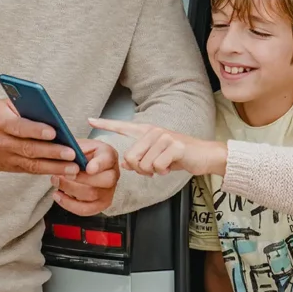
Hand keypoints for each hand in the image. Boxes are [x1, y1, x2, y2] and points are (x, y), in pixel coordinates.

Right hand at [0, 98, 83, 176]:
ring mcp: (6, 157)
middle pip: (29, 149)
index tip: (53, 132)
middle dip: (52, 152)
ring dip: (54, 167)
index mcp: (0, 122)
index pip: (19, 127)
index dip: (36, 130)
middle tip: (71, 154)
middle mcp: (2, 143)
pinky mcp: (11, 167)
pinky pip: (31, 171)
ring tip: (73, 168)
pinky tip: (64, 171)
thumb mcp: (7, 104)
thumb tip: (50, 112)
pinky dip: (49, 171)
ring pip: (32, 165)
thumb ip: (25, 107)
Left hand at [51, 140, 119, 216]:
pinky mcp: (101, 204)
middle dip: (80, 179)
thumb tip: (64, 154)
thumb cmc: (83, 153)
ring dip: (70, 189)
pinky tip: (57, 195)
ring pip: (92, 195)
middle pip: (104, 180)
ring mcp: (109, 191)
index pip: (108, 159)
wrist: (87, 165)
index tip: (89, 168)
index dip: (99, 165)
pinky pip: (86, 209)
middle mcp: (113, 174)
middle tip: (62, 174)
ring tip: (55, 181)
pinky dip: (69, 204)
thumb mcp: (81, 145)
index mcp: (109, 155)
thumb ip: (76, 148)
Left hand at [88, 118, 226, 176]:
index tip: (90, 119)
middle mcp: (153, 131)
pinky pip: (157, 166)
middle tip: (153, 168)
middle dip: (140, 170)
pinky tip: (170, 167)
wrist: (203, 156)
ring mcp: (164, 136)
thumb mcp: (155, 158)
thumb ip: (139, 159)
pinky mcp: (174, 145)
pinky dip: (163, 171)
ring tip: (163, 166)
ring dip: (153, 171)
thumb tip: (124, 163)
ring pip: (143, 164)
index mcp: (146, 132)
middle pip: (130, 157)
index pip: (122, 127)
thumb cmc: (177, 157)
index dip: (105, 124)